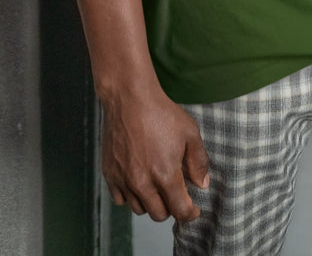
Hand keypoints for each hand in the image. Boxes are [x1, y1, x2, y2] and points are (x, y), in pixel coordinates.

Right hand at [101, 86, 209, 221]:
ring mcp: (123, 180)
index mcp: (165, 175)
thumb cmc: (161, 113)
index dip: (190, 213)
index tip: (192, 209)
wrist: (129, 97)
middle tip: (174, 193)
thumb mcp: (190, 133)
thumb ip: (199, 162)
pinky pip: (120, 199)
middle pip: (159, 215)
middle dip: (170, 207)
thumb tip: (201, 184)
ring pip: (139, 209)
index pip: (180, 211)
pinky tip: (137, 181)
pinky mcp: (109, 173)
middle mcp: (143, 183)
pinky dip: (129, 196)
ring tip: (156, 186)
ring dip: (150, 203)